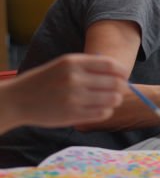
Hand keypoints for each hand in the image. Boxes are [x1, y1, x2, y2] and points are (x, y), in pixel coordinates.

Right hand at [2, 54, 127, 128]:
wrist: (17, 100)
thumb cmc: (45, 81)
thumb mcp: (63, 65)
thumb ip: (89, 66)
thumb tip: (121, 73)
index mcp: (73, 63)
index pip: (111, 65)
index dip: (122, 72)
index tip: (123, 77)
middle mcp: (74, 79)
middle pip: (115, 83)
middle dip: (121, 87)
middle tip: (117, 90)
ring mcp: (74, 98)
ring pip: (112, 99)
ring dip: (114, 100)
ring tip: (108, 100)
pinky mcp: (73, 115)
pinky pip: (103, 113)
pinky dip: (106, 111)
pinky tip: (98, 109)